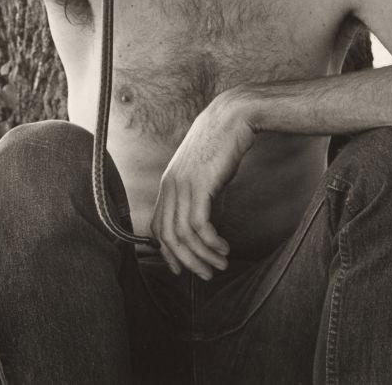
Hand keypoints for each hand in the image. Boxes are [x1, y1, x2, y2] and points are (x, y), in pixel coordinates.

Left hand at [151, 91, 255, 278]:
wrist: (233, 116)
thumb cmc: (224, 142)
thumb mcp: (205, 170)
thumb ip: (200, 191)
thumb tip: (205, 214)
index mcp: (169, 184)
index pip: (158, 227)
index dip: (169, 251)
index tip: (184, 267)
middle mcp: (170, 186)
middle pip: (169, 236)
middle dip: (186, 261)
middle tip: (205, 275)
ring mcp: (182, 186)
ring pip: (184, 234)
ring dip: (202, 255)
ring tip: (219, 266)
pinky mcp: (199, 185)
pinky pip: (199, 225)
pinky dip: (210, 242)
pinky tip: (224, 248)